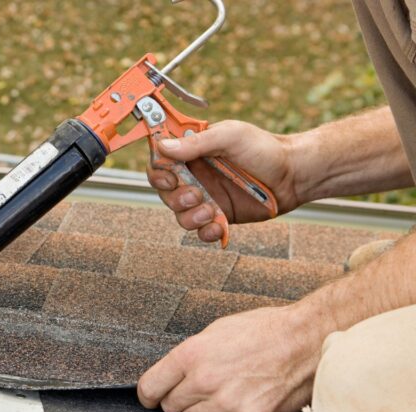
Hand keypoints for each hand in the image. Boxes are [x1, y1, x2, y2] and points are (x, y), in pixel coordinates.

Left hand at [137, 304, 324, 411]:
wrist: (308, 341)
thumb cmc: (265, 330)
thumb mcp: (217, 331)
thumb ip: (190, 355)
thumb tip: (171, 374)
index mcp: (192, 355)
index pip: (150, 387)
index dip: (148, 395)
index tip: (151, 398)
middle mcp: (205, 381)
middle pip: (171, 407)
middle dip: (179, 399)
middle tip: (197, 389)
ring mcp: (228, 404)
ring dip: (203, 410)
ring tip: (225, 391)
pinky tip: (243, 401)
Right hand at [147, 120, 305, 243]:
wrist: (294, 175)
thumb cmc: (264, 148)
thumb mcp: (230, 136)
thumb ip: (196, 143)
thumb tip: (162, 146)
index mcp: (192, 153)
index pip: (160, 163)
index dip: (158, 173)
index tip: (171, 177)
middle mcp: (195, 176)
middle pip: (165, 193)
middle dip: (176, 198)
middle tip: (196, 195)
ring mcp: (206, 198)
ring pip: (180, 215)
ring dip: (190, 217)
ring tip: (211, 211)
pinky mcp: (219, 217)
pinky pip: (201, 232)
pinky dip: (206, 232)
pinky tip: (219, 226)